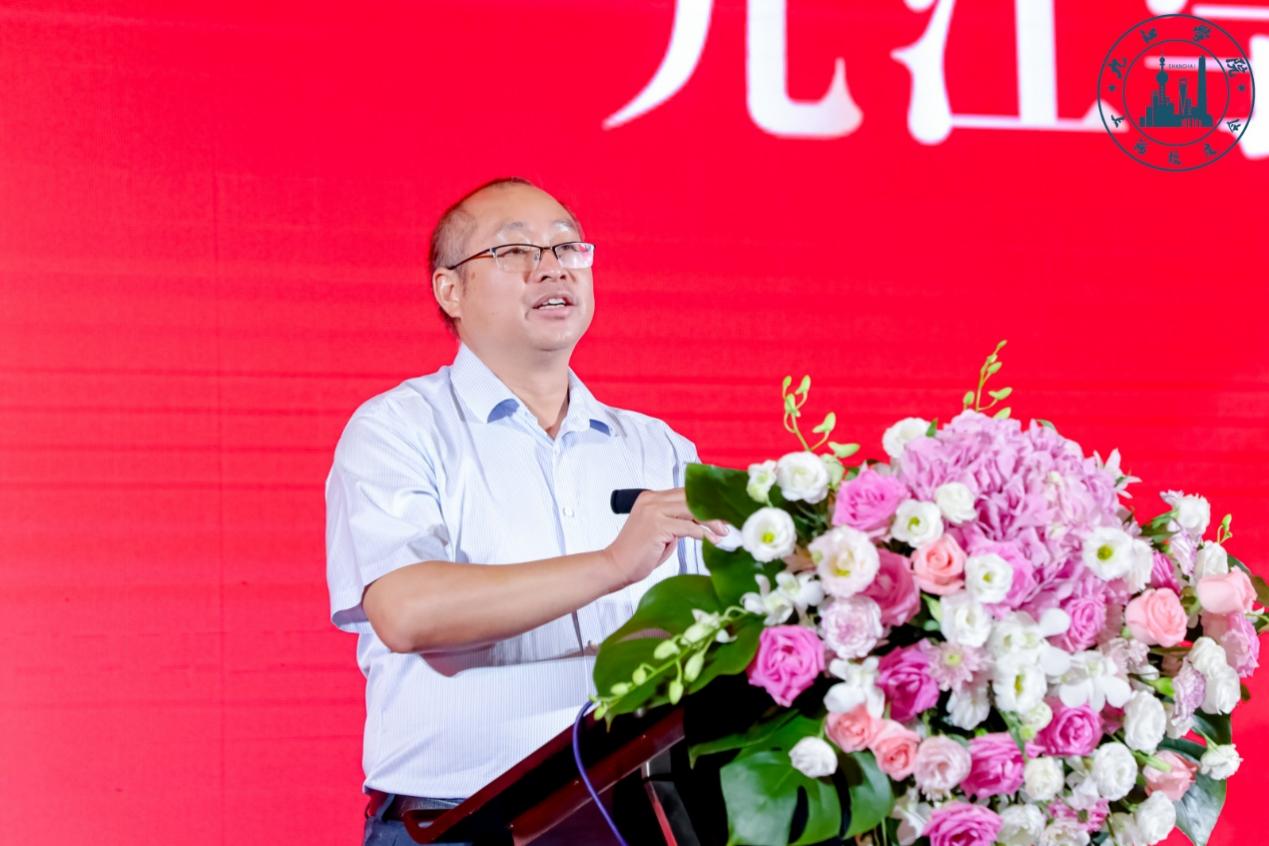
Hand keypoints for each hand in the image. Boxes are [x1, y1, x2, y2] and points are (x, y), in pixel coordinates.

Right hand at [601, 487, 727, 587]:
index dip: (705, 501)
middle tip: (727, 522)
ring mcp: (653, 511)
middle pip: (690, 498)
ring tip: (723, 532)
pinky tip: (713, 540)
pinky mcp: (657, 526)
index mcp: (651, 497)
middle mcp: (652, 500)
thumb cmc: (639, 553)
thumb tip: (703, 520)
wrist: (616, 566)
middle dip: (712, 509)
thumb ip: (677, 521)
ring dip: (711, 521)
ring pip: (692, 510)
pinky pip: (688, 527)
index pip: (685, 493)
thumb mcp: (662, 531)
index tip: (721, 512)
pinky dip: (703, 534)